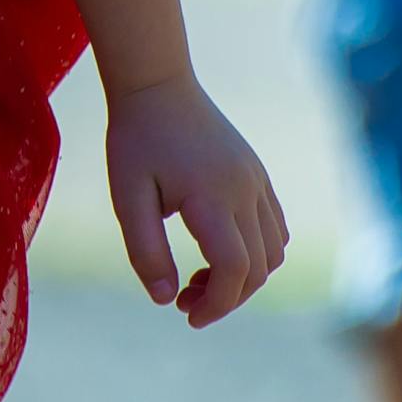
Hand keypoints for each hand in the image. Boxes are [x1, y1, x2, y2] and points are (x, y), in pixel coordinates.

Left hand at [105, 74, 287, 327]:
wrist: (157, 85)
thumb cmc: (135, 141)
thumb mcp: (127, 198)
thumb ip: (146, 251)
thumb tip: (165, 299)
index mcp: (212, 197)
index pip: (235, 269)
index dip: (217, 303)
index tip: (187, 315)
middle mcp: (245, 190)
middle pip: (258, 267)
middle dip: (225, 297)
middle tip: (183, 301)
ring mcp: (257, 181)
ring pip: (274, 251)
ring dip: (244, 277)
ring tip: (198, 276)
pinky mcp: (257, 174)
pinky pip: (275, 227)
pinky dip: (256, 252)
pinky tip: (218, 250)